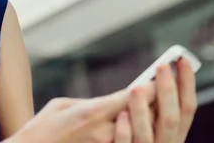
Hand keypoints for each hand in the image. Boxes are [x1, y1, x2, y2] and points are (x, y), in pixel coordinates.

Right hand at [8, 84, 155, 142]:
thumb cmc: (43, 128)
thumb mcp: (64, 105)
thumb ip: (92, 102)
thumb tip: (112, 102)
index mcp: (92, 112)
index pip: (132, 96)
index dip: (151, 86)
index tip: (162, 77)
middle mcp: (104, 132)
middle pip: (142, 115)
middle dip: (156, 102)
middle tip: (169, 88)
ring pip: (140, 132)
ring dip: (150, 120)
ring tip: (161, 109)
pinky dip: (135, 135)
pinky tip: (141, 129)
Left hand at [120, 57, 197, 142]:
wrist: (92, 141)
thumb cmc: (116, 128)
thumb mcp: (138, 117)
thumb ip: (147, 104)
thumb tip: (156, 78)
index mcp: (171, 135)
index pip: (186, 109)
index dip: (187, 84)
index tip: (182, 59)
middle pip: (171, 121)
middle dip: (168, 92)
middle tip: (161, 66)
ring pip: (147, 137)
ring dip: (142, 110)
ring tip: (136, 88)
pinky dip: (125, 132)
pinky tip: (121, 116)